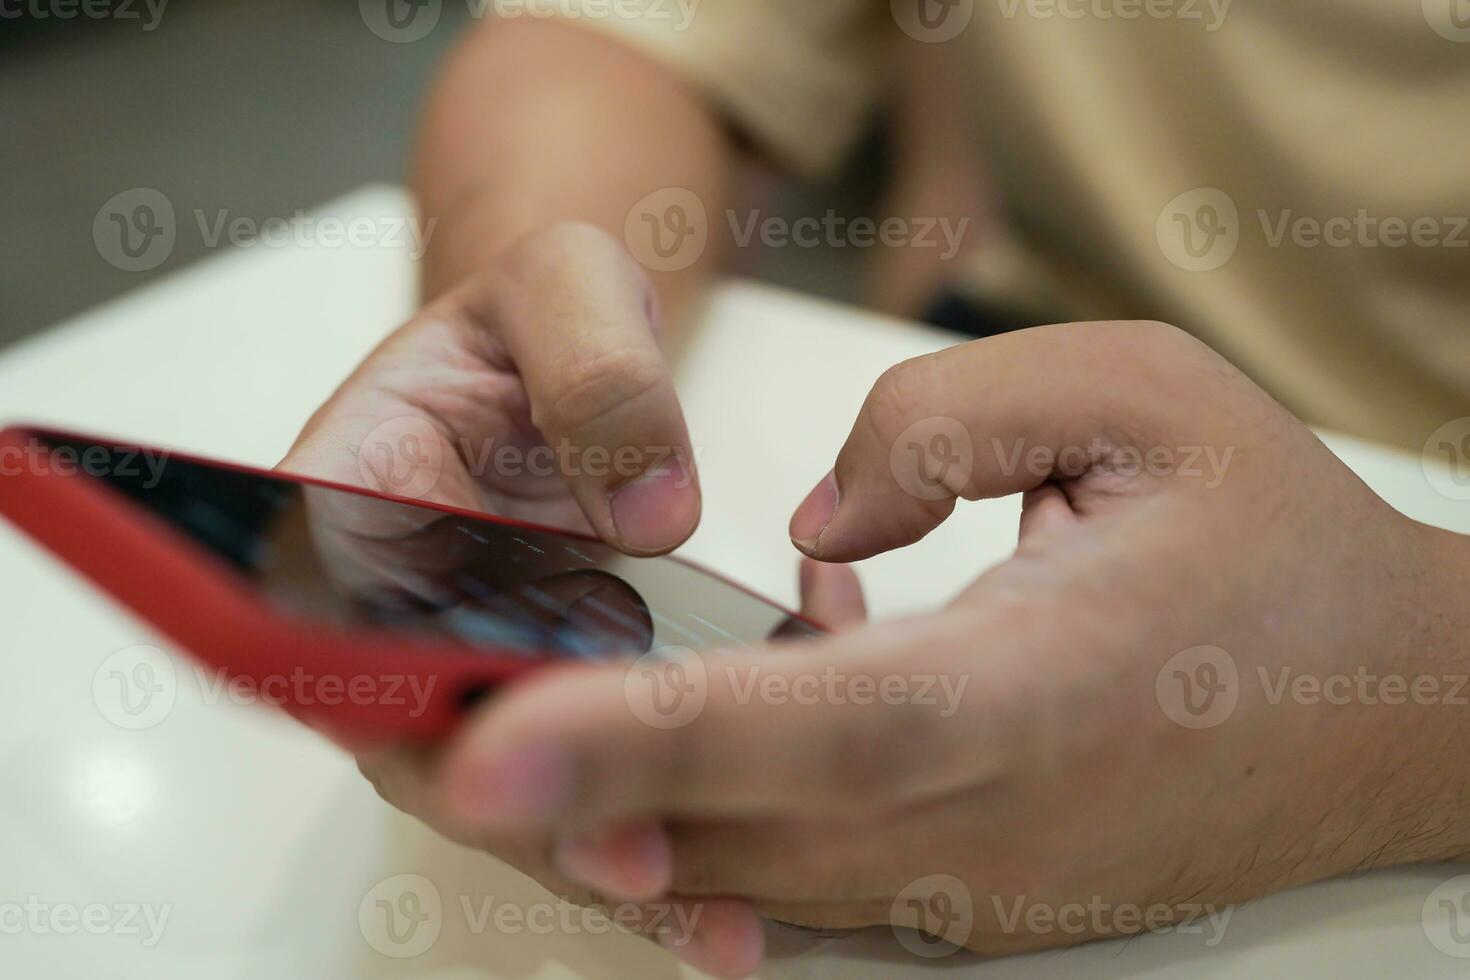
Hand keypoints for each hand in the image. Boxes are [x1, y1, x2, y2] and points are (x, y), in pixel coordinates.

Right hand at [278, 220, 867, 976]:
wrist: (569, 365)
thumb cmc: (541, 319)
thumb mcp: (566, 285)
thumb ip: (598, 370)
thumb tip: (649, 513)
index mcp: (345, 506)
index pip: (324, 626)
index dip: (395, 704)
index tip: (491, 757)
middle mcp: (392, 618)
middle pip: (431, 746)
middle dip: (532, 817)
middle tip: (637, 861)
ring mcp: (474, 674)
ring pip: (520, 795)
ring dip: (605, 858)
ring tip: (716, 921)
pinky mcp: (556, 705)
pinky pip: (591, 784)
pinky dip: (660, 836)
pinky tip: (737, 901)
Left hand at [419, 321, 1469, 970]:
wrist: (1395, 709)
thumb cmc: (1276, 544)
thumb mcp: (1141, 394)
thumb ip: (944, 422)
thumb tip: (808, 528)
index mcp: (1031, 689)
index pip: (805, 728)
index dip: (637, 742)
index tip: (486, 748)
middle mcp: (986, 826)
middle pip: (726, 832)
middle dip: (551, 795)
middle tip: (407, 720)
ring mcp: (973, 893)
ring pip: (740, 880)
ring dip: (609, 816)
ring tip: (508, 723)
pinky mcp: (969, 910)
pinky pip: (790, 885)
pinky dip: (701, 825)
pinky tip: (678, 734)